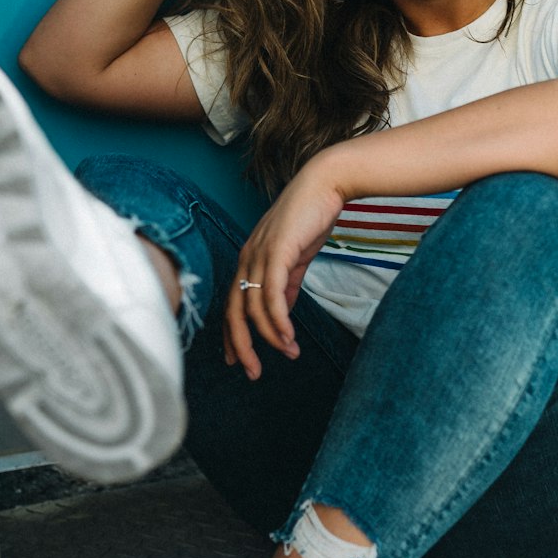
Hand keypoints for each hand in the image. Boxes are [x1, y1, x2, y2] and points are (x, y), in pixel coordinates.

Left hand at [224, 156, 345, 379]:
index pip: (232, 305)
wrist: (325, 185)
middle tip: (252, 372)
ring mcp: (259, 255)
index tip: (238, 360)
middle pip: (234, 313)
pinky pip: (272, 296)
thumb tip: (283, 312)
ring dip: (271, 337)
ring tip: (288, 354)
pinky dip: (279, 320)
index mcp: (248, 261)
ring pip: (254, 308)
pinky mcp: (276, 253)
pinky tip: (288, 337)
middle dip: (242, 346)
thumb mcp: (295, 258)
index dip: (232, 336)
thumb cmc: (310, 218)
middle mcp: (247, 259)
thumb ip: (287, 285)